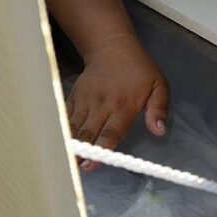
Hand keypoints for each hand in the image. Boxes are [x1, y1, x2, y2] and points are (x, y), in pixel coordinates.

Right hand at [67, 34, 168, 170]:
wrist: (112, 47)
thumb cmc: (139, 70)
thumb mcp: (158, 85)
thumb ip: (159, 109)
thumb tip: (159, 131)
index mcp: (124, 105)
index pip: (111, 132)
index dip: (102, 149)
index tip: (94, 164)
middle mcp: (102, 105)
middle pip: (90, 132)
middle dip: (83, 151)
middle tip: (78, 168)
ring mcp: (86, 100)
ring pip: (75, 126)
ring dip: (71, 144)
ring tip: (67, 161)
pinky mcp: (75, 97)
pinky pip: (66, 116)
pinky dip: (61, 129)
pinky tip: (57, 143)